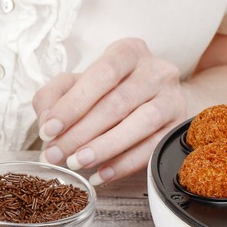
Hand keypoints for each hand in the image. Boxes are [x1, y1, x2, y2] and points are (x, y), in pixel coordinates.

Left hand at [33, 38, 185, 185]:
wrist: (157, 98)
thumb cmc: (110, 90)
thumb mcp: (77, 84)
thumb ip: (54, 97)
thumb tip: (47, 124)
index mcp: (128, 52)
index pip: (101, 74)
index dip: (73, 104)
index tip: (48, 130)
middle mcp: (155, 70)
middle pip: (118, 102)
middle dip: (81, 133)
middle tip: (56, 155)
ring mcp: (172, 98)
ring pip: (141, 123)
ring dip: (105, 147)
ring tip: (78, 163)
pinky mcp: (179, 126)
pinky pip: (154, 147)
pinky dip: (125, 164)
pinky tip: (102, 174)